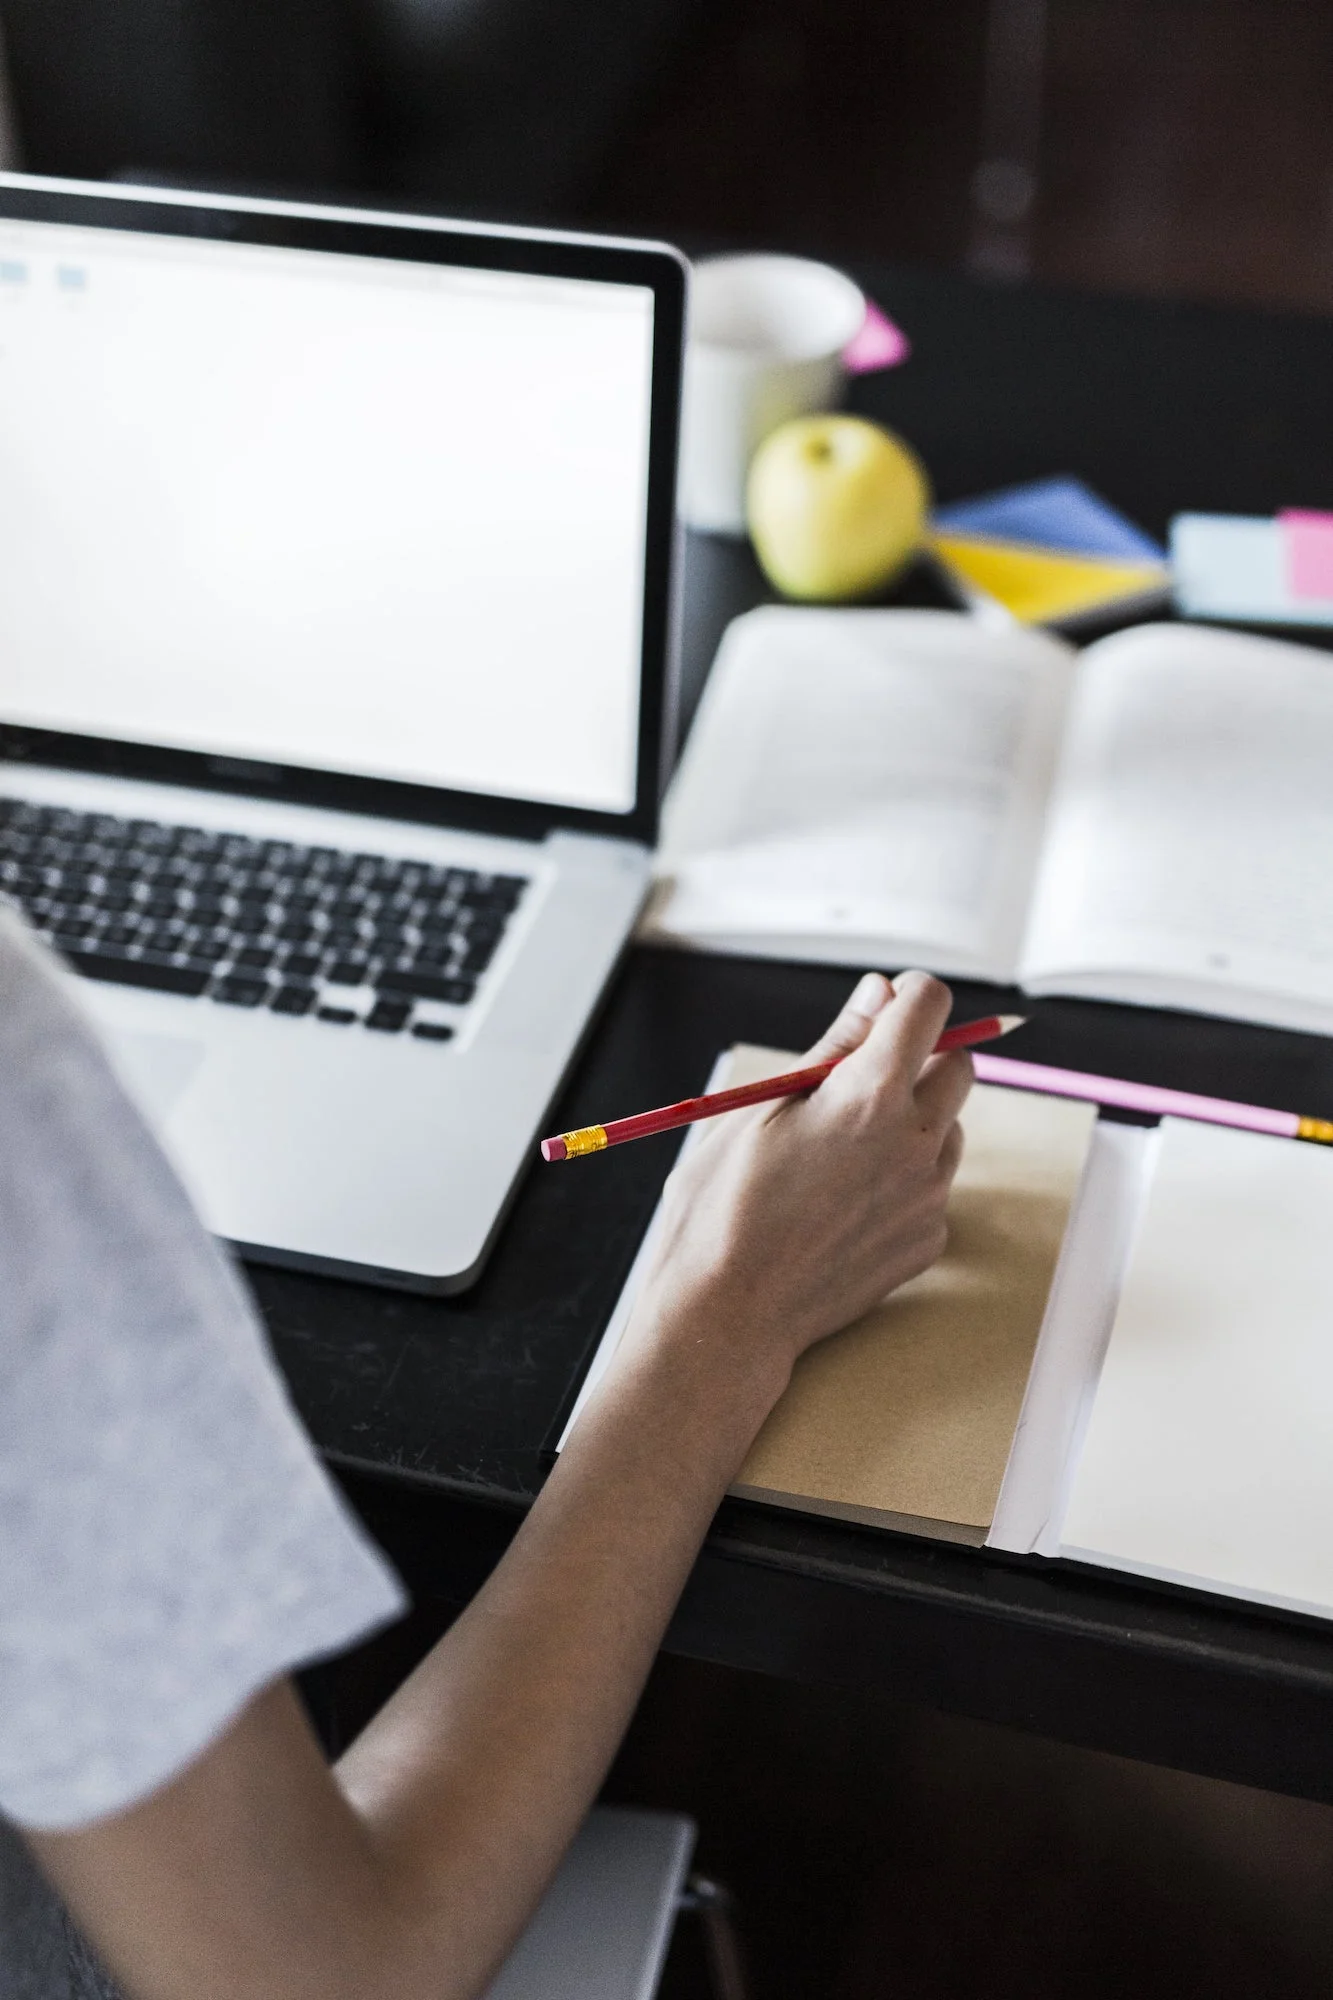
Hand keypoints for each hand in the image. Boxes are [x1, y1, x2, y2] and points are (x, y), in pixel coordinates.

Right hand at [622, 970, 972, 1420]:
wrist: (729, 1314)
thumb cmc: (725, 1207)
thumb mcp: (763, 1107)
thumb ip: (833, 1046)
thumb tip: (877, 992)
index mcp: (870, 1094)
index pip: (930, 1006)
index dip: (907, 995)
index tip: (883, 1007)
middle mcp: (916, 1141)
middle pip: (958, 1064)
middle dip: (918, 1058)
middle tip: (854, 1084)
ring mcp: (929, 1196)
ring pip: (949, 1128)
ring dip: (914, 1121)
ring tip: (841, 1153)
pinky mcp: (928, 1240)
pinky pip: (933, 1186)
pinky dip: (903, 1180)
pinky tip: (845, 1203)